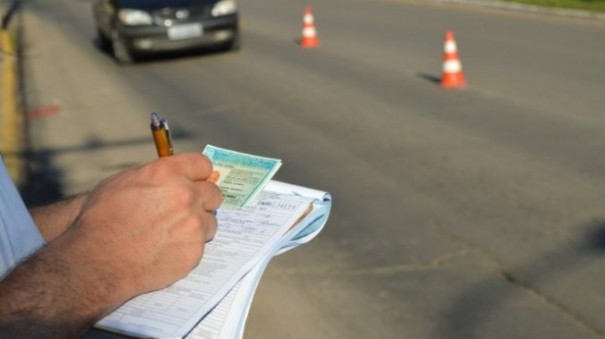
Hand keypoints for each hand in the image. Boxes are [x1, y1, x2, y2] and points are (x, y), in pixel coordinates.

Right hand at [56, 152, 222, 302]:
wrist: (96, 262)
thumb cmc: (101, 221)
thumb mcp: (121, 183)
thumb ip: (155, 177)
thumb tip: (174, 176)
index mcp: (167, 173)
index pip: (202, 164)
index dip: (199, 173)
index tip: (197, 180)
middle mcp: (185, 196)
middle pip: (213, 193)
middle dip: (202, 200)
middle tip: (187, 209)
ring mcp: (193, 225)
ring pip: (210, 221)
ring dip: (197, 226)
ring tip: (172, 233)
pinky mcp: (195, 251)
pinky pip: (201, 246)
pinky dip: (187, 248)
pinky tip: (167, 250)